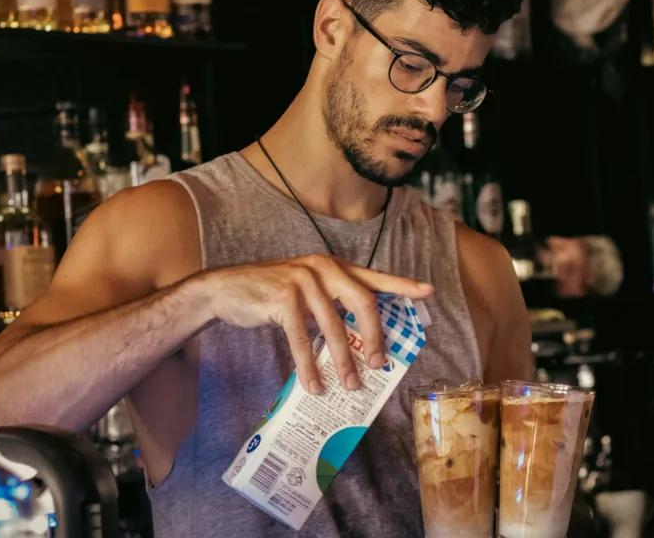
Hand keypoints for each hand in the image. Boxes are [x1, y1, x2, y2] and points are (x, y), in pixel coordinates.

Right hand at [194, 254, 432, 394]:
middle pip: (363, 301)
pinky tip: (314, 385)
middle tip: (380, 363)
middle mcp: (322, 268)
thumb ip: (331, 305)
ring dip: (343, 360)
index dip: (402, 284)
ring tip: (350, 384)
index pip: (374, 276)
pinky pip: (302, 339)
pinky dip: (309, 366)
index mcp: (332, 267)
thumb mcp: (305, 293)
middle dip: (375, 336)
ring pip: (334, 326)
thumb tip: (359, 342)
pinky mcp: (282, 299)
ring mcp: (302, 281)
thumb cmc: (270, 296)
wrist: (225, 290)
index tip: (428, 292)